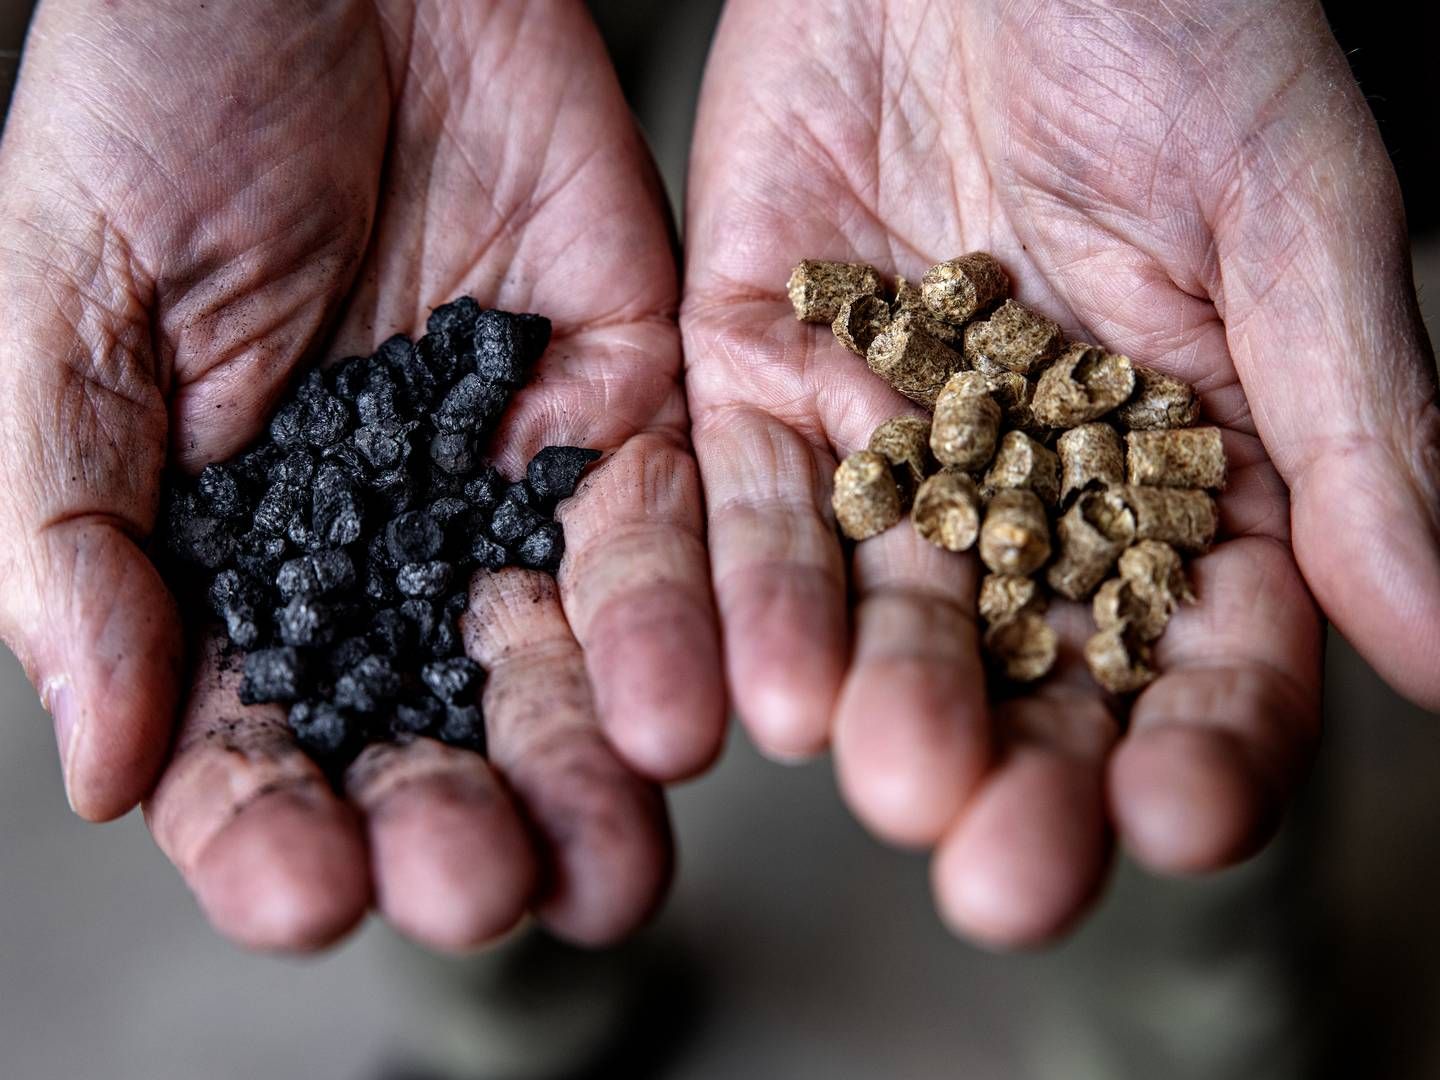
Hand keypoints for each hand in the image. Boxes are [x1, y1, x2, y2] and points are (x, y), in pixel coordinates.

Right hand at [0, 0, 722, 950]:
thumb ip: (67, 524)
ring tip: (608, 866)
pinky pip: (663, 529)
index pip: (251, 731)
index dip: (269, 822)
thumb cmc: (157, 106)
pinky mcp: (626, 399)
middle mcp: (390, 539)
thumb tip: (101, 762)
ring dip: (587, 769)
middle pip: (432, 721)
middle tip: (486, 891)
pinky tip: (679, 714)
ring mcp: (513, 474)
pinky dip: (674, 620)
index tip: (305, 889)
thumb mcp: (61, 307)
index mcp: (236, 546)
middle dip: (460, 817)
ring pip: (563, 658)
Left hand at [682, 0, 1438, 945]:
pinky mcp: (758, 370)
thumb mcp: (1292, 211)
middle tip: (1000, 866)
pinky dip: (752, 591)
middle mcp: (1027, 479)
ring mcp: (887, 432)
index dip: (1203, 744)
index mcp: (1185, 463)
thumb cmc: (1173, 20)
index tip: (1183, 820)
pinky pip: (750, 504)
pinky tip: (763, 685)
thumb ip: (1357, 431)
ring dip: (884, 701)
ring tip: (884, 776)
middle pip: (1030, 665)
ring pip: (883, 605)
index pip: (1205, 650)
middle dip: (1018, 769)